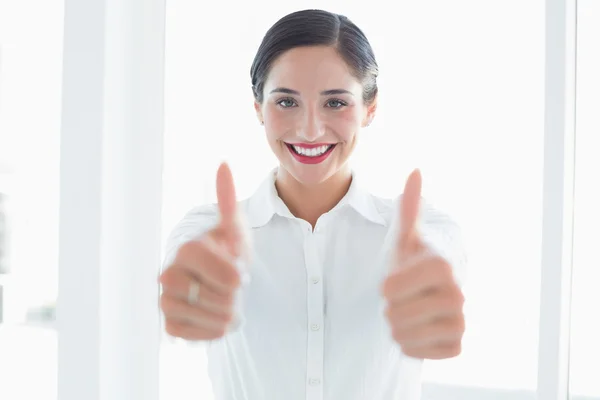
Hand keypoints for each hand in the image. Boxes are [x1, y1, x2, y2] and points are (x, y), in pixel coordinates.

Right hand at [159, 162, 246, 339]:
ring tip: (225, 301)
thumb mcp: (236, 229)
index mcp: (186, 249)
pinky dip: (214, 330)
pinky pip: (196, 335)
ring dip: (226, 313)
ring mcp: (167, 301)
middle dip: (232, 293)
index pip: (213, 266)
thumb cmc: (232, 255)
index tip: (240, 271)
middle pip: (212, 294)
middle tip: (231, 287)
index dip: (232, 272)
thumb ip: (228, 200)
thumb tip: (223, 163)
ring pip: (207, 315)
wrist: (229, 288)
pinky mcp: (170, 326)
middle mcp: (169, 275)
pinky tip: (214, 317)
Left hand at [381, 169, 464, 358]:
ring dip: (396, 326)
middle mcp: (457, 294)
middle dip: (388, 307)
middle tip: (401, 299)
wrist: (424, 298)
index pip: (390, 287)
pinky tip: (418, 330)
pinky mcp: (456, 346)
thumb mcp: (403, 237)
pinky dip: (409, 345)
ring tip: (408, 312)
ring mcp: (460, 323)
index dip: (385, 286)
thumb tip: (416, 170)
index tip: (393, 280)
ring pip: (403, 335)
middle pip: (394, 314)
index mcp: (441, 265)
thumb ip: (409, 207)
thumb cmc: (409, 265)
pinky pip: (416, 353)